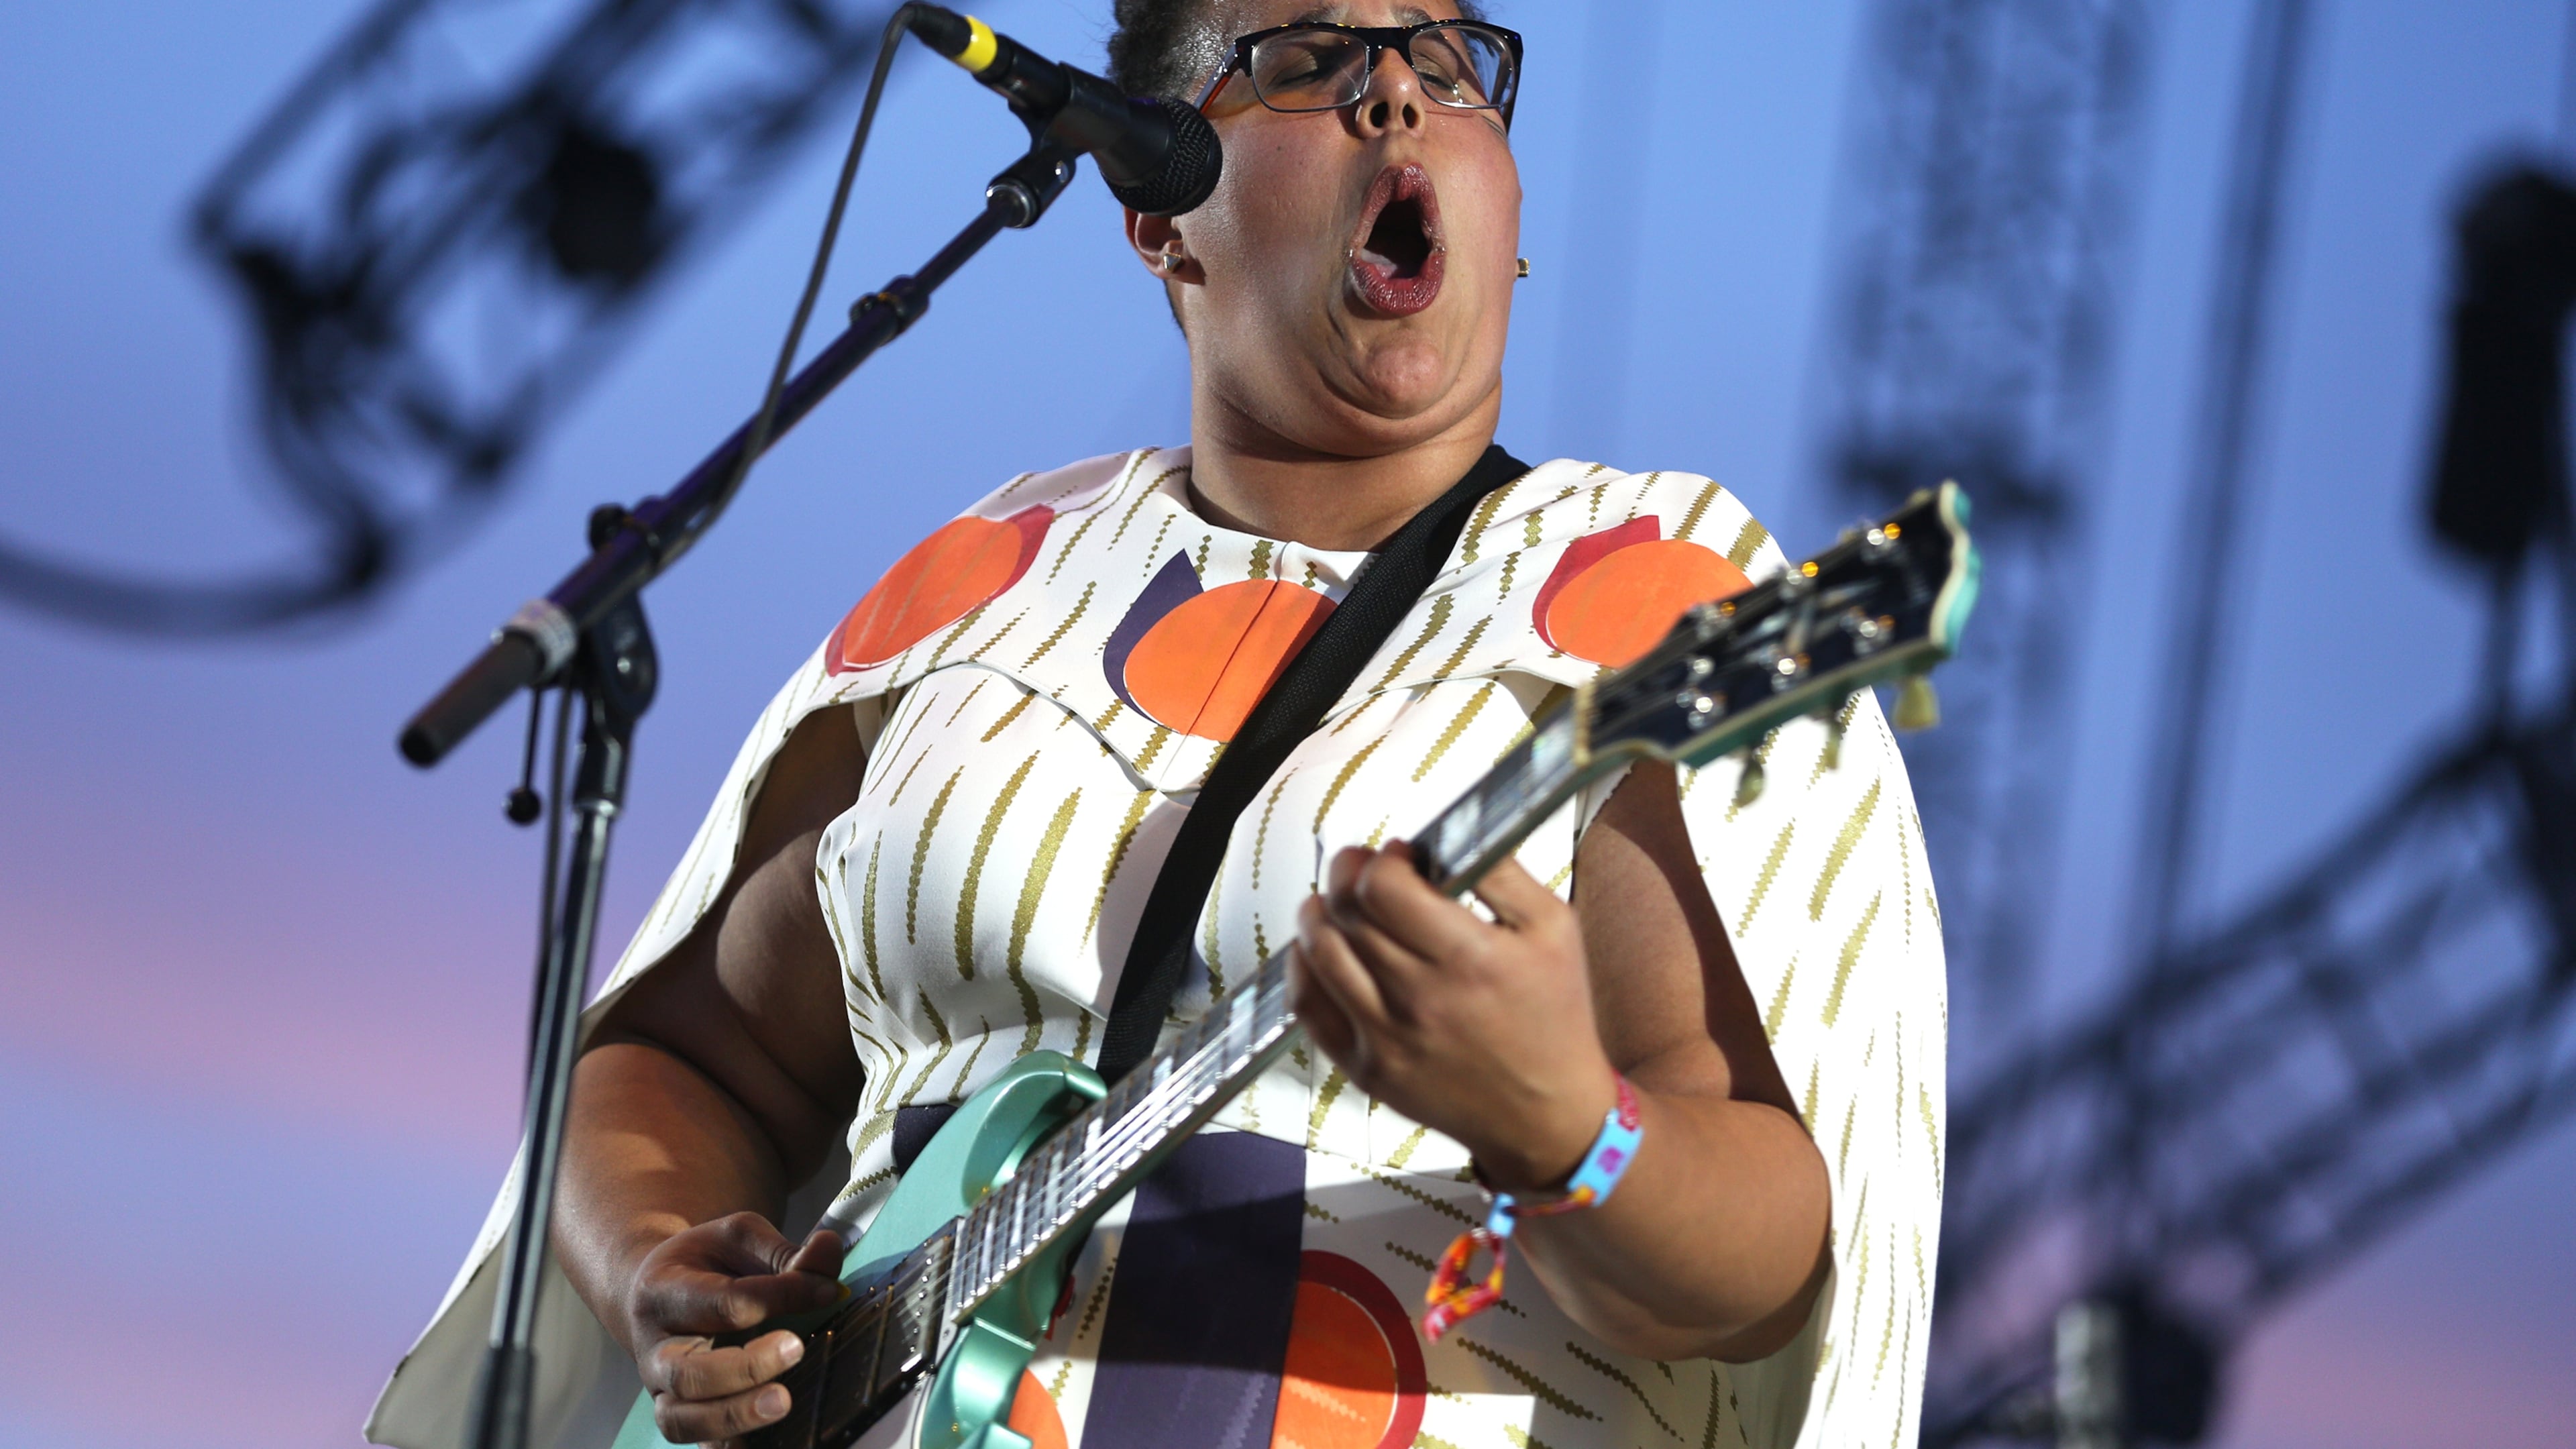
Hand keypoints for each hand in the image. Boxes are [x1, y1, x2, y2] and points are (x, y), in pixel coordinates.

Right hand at [623, 1213, 844, 1446]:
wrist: (651, 1290)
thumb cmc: (704, 1263)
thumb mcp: (737, 1238)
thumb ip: (783, 1251)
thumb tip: (828, 1252)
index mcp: (664, 1291)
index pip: (724, 1302)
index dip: (781, 1296)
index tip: (827, 1292)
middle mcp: (654, 1348)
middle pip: (689, 1373)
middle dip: (746, 1367)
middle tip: (796, 1348)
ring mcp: (660, 1389)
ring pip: (682, 1419)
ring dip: (735, 1415)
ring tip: (783, 1402)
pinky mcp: (676, 1413)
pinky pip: (696, 1441)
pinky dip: (726, 1446)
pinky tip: (766, 1442)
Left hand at [1290, 843, 1619, 1190]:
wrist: (1547, 1114)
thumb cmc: (1554, 1017)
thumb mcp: (1553, 929)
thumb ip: (1500, 871)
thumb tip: (1443, 837)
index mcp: (1469, 959)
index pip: (1383, 888)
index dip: (1382, 859)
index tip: (1400, 856)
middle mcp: (1421, 1000)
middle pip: (1346, 913)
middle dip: (1349, 875)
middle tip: (1366, 870)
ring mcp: (1387, 1040)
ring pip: (1318, 952)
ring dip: (1320, 913)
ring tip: (1338, 904)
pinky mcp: (1367, 1070)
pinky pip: (1308, 1007)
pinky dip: (1302, 967)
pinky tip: (1320, 950)